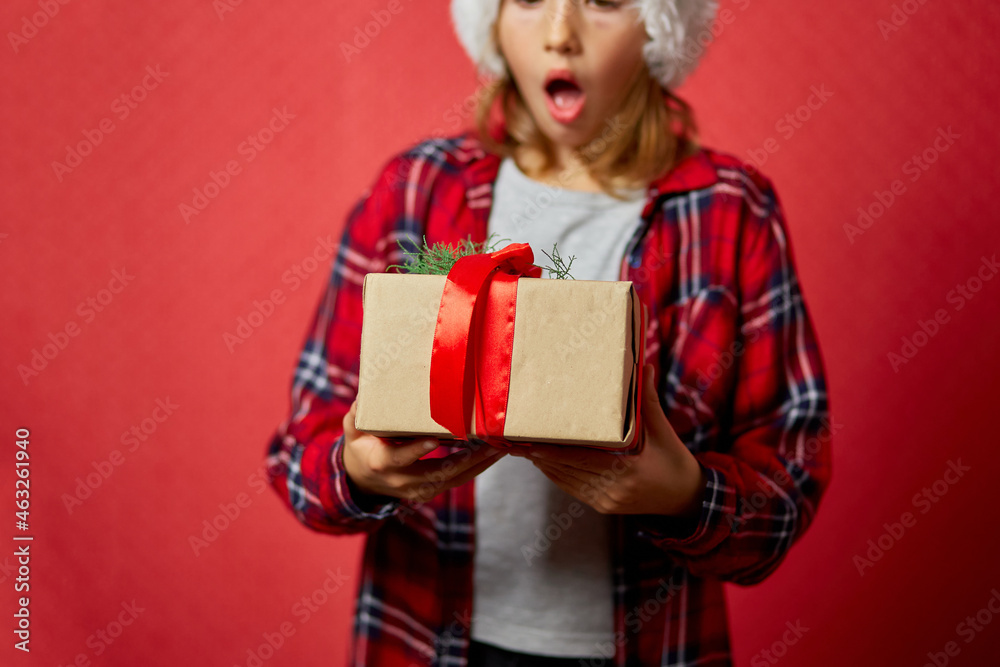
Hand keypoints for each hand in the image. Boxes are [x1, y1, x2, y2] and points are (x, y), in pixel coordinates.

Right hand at [342, 399, 505, 503]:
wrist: (364, 480)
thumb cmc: (362, 447)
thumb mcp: (353, 430)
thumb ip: (357, 416)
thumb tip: (366, 396)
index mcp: (382, 463)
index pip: (400, 457)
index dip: (416, 450)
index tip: (434, 439)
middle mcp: (403, 481)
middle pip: (439, 472)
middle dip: (468, 460)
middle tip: (492, 444)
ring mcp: (419, 490)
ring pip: (454, 479)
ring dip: (480, 465)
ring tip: (502, 447)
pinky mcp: (431, 491)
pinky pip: (457, 480)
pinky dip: (476, 468)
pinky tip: (494, 454)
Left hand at [510, 364, 705, 516]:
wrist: (687, 499)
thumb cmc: (676, 463)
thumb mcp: (664, 432)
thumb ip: (649, 402)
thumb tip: (645, 366)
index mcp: (628, 472)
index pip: (581, 459)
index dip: (553, 452)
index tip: (531, 442)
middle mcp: (613, 491)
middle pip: (568, 471)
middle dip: (541, 456)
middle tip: (516, 442)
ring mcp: (607, 502)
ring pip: (567, 482)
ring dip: (545, 466)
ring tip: (524, 450)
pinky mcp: (604, 506)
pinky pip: (574, 490)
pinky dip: (558, 476)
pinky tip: (544, 464)